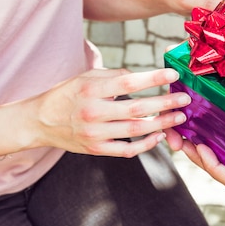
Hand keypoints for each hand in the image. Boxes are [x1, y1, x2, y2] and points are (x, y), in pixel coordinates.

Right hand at [25, 68, 190, 157]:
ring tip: (179, 117)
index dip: (152, 79)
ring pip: (135, 131)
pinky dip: (145, 145)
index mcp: (90, 90)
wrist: (39, 122)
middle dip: (164, 104)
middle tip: (185, 99)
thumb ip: (113, 76)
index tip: (173, 75)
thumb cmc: (67, 94)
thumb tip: (141, 77)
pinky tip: (160, 136)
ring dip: (161, 124)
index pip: (127, 82)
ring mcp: (94, 134)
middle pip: (136, 109)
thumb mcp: (85, 77)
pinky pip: (126, 150)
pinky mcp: (96, 150)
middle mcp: (92, 113)